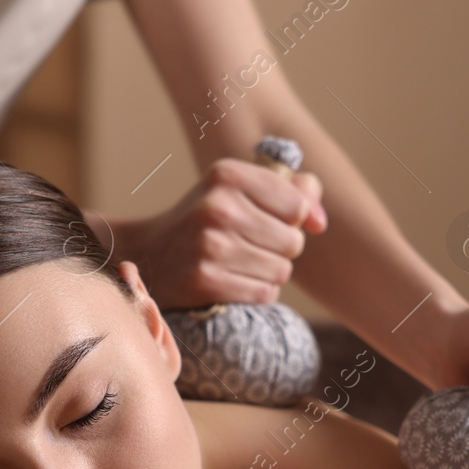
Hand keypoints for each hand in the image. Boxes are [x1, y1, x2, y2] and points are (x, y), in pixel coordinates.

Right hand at [109, 158, 327, 308]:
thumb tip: (319, 221)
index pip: (298, 206)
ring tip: (239, 264)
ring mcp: (210, 245)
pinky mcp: (206, 281)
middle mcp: (217, 206)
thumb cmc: (206, 221)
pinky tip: (232, 281)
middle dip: (279, 250)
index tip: (274, 221)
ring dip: (268, 273)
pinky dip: (256, 292)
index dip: (294, 220)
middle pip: (293, 242)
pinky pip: (264, 293)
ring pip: (281, 271)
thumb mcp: (239, 190)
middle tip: (249, 245)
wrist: (149, 255)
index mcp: (227, 175)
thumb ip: (291, 191)